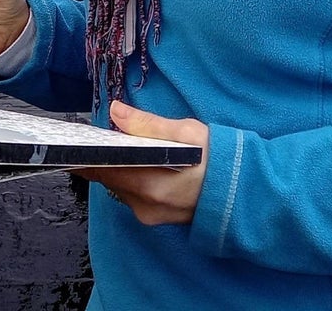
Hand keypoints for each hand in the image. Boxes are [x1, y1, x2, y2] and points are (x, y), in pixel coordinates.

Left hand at [75, 100, 210, 224]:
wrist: (248, 192)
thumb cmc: (219, 160)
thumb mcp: (186, 133)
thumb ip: (147, 124)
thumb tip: (115, 111)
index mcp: (148, 185)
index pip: (101, 170)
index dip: (89, 154)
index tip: (83, 139)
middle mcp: (145, 206)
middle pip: (110, 178)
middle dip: (109, 158)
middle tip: (114, 137)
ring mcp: (151, 216)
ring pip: (121, 187)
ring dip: (122, 169)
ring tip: (132, 149)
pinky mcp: (158, 218)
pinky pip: (135, 196)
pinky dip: (135, 179)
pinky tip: (147, 165)